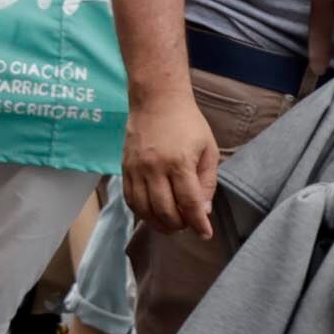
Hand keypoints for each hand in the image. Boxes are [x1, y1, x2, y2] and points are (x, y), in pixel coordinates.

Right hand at [122, 88, 220, 238]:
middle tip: (189, 226)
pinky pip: (130, 199)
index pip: (189, 202)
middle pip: (165, 210)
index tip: (205, 234)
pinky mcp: (125, 168)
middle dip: (179, 225)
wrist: (156, 100)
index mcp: (179, 162)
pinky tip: (153, 214)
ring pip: (145, 209)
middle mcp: (155, 168)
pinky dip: (142, 212)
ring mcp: (136, 169)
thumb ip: (207, 181)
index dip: (198, 222)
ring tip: (172, 225)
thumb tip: (203, 209)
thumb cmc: (188, 123)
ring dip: (159, 223)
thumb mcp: (208, 149)